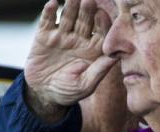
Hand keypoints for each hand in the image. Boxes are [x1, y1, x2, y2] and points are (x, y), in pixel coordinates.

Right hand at [24, 0, 117, 120]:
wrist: (43, 94)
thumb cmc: (68, 91)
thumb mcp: (86, 85)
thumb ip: (99, 70)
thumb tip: (116, 57)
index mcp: (93, 49)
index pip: (101, 31)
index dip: (102, 23)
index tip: (102, 15)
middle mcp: (80, 38)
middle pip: (85, 20)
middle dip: (87, 10)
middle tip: (88, 0)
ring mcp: (62, 35)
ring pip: (68, 16)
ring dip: (70, 6)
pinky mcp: (44, 35)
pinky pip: (47, 20)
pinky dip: (49, 12)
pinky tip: (52, 4)